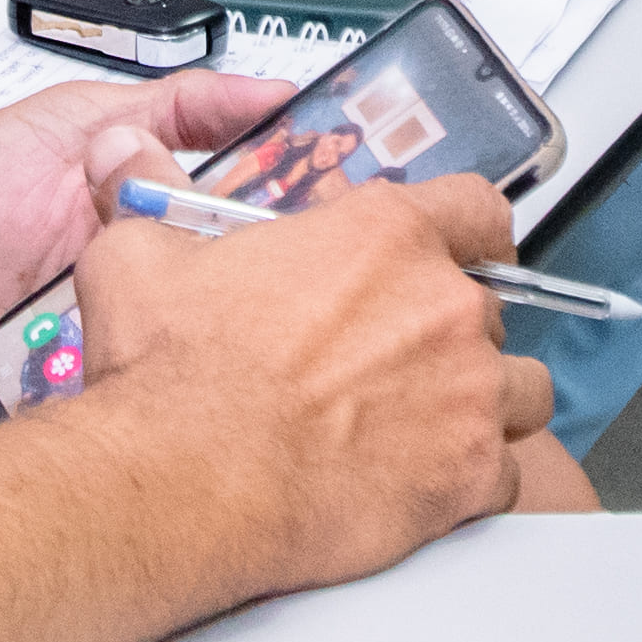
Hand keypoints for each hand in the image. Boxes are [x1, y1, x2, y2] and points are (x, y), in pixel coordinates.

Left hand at [0, 67, 289, 440]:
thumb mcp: (68, 121)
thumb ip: (171, 107)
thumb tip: (272, 89)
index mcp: (152, 246)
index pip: (245, 262)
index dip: (291, 263)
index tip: (341, 250)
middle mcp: (135, 316)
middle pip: (220, 340)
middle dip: (253, 337)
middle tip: (289, 320)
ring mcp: (94, 376)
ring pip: (169, 400)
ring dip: (184, 387)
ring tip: (219, 376)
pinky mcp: (49, 430)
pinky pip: (97, 454)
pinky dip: (111, 444)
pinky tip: (132, 425)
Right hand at [75, 171, 550, 583]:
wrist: (183, 481)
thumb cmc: (171, 376)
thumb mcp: (140, 256)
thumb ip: (149, 197)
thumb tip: (120, 152)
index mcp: (383, 236)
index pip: (478, 210)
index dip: (471, 235)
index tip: (461, 258)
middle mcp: (442, 306)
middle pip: (489, 310)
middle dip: (451, 336)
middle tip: (397, 364)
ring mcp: (467, 394)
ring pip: (522, 391)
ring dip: (486, 406)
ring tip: (432, 427)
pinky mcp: (468, 477)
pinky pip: (509, 479)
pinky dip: (478, 486)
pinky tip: (430, 488)